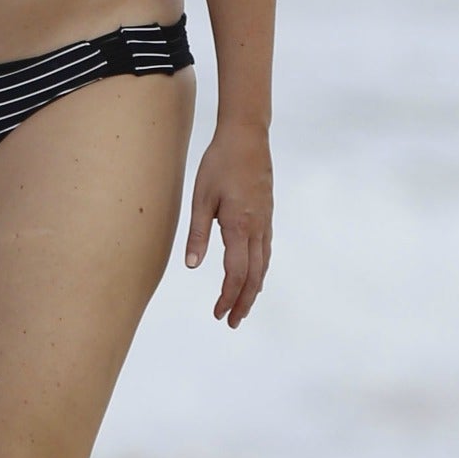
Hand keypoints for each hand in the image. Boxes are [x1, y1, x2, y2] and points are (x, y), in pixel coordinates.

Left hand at [185, 118, 272, 326]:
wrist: (247, 136)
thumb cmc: (220, 163)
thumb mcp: (201, 198)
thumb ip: (197, 234)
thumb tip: (191, 265)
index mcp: (238, 226)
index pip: (236, 273)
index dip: (228, 297)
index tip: (218, 313)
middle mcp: (257, 228)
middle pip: (254, 276)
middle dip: (243, 302)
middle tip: (231, 321)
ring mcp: (266, 221)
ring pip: (263, 265)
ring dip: (253, 289)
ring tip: (243, 307)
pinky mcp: (267, 214)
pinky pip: (266, 250)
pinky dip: (260, 270)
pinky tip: (254, 275)